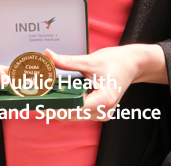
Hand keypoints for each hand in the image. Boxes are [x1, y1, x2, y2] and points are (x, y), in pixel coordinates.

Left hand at [46, 44, 165, 120]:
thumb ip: (67, 61)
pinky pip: (78, 112)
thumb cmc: (117, 62)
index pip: (72, 109)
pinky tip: (61, 95)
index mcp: (103, 100)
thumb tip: (48, 55)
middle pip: (70, 114)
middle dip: (54, 105)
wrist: (133, 63)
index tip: (38, 100)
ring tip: (47, 94)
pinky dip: (69, 104)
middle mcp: (103, 111)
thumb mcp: (90, 60)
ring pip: (73, 115)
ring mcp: (102, 113)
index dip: (54, 105)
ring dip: (60, 105)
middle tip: (37, 96)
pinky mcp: (99, 111)